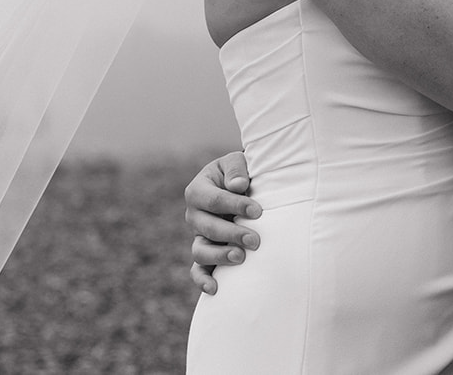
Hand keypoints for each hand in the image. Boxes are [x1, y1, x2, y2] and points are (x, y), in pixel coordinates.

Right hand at [184, 151, 260, 293]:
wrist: (243, 187)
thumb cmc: (241, 173)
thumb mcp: (237, 162)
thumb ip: (236, 169)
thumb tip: (238, 185)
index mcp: (197, 190)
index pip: (213, 200)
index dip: (235, 206)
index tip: (258, 211)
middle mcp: (194, 215)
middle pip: (207, 228)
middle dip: (232, 234)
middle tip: (256, 240)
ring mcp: (198, 236)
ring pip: (200, 251)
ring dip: (220, 256)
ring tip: (241, 257)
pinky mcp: (206, 253)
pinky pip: (198, 270)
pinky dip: (202, 280)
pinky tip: (215, 289)